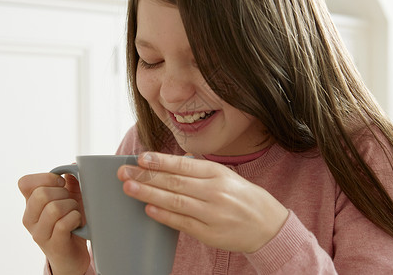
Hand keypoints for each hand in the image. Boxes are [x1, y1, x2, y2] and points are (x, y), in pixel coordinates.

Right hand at [18, 173, 89, 274]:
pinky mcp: (52, 244)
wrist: (74, 255)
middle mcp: (29, 218)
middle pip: (41, 194)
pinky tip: (77, 223)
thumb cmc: (72, 222)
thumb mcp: (70, 198)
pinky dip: (76, 218)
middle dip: (64, 194)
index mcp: (30, 204)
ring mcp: (39, 233)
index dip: (46, 177)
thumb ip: (69, 181)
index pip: (25, 183)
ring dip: (72, 207)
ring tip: (75, 214)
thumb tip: (72, 166)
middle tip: (71, 203)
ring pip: (54, 208)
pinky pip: (64, 222)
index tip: (62, 183)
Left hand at [117, 152, 288, 252]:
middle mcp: (214, 192)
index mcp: (218, 174)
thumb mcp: (227, 176)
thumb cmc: (244, 197)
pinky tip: (148, 209)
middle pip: (174, 182)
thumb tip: (171, 161)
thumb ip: (200, 169)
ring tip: (129, 187)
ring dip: (149, 194)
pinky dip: (164, 216)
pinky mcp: (209, 233)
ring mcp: (212, 213)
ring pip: (175, 201)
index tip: (140, 157)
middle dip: (147, 176)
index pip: (183, 165)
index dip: (160, 161)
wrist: (268, 226)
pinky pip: (182, 223)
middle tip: (124, 172)